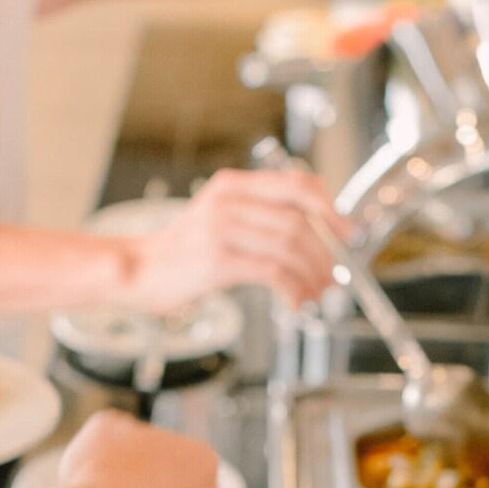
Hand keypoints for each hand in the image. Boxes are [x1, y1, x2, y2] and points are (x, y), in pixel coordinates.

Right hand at [129, 168, 344, 311]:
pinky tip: (297, 303)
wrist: (139, 270)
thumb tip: (316, 234)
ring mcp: (222, 229)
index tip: (349, 234)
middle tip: (334, 278)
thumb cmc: (184, 252)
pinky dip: (293, 290)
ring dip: (313, 275)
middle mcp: (229, 200)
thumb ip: (260, 217)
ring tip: (318, 294)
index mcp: (234, 184)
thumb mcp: (221, 219)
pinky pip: (273, 272)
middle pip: (299, 221)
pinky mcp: (218, 260)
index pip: (297, 184)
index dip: (331, 208)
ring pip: (290, 247)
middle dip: (325, 254)